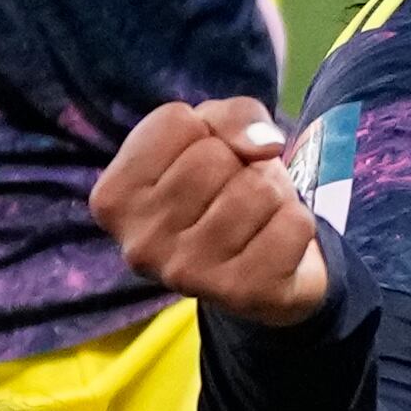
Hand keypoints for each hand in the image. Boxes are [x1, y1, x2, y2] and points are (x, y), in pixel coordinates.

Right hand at [88, 97, 327, 325]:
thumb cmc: (225, 188)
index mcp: (114, 199)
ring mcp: (187, 276)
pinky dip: (296, 222)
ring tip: (253, 217)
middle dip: (239, 163)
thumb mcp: (215, 135)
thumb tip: (265, 146)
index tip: (199, 161)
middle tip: (231, 193)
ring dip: (271, 193)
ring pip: (257, 190)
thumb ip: (234, 116)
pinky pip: (293, 224)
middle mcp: (139, 244)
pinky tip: (272, 241)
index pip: (175, 122)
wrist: (261, 266)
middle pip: (214, 158)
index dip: (205, 130)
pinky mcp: (239, 294)